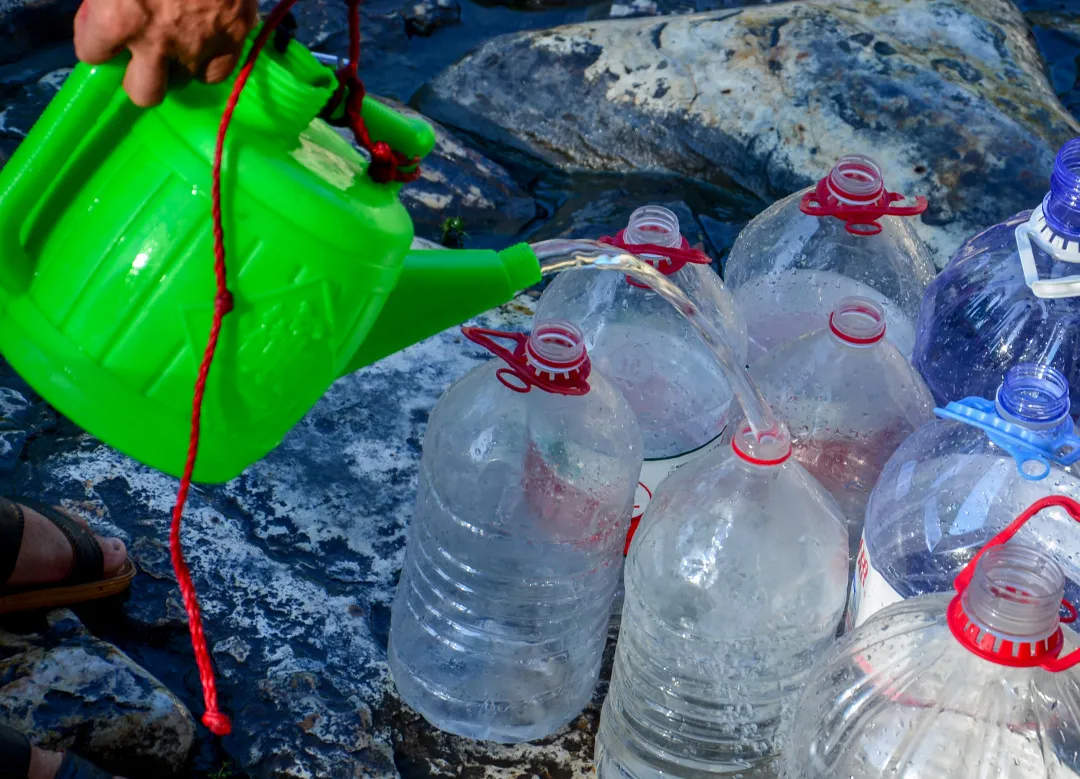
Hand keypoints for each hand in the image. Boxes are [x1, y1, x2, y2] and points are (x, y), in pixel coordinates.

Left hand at [74, 0, 258, 107]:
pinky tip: (208, 38)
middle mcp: (158, 43)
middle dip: (138, 76)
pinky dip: (213, 59)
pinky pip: (222, 68)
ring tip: (180, 41)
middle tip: (142, 52)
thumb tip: (105, 5)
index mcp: (117, 18)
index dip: (93, 37)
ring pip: (188, 81)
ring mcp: (201, 43)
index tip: (100, 25)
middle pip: (143, 93)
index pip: (90, 53)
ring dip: (180, 66)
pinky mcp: (236, 33)